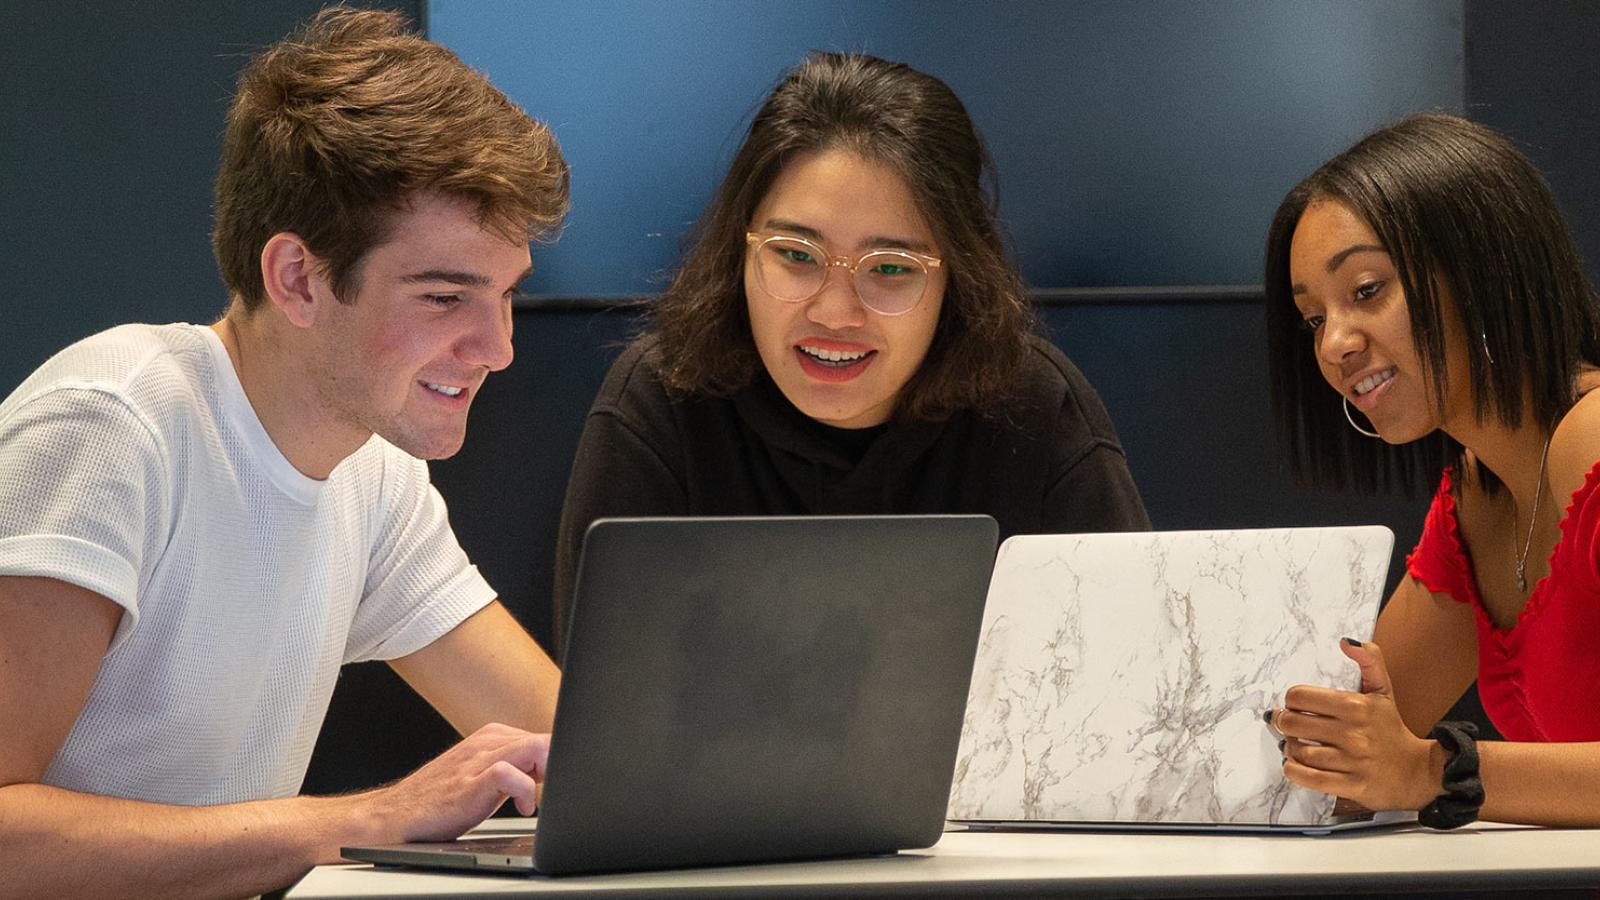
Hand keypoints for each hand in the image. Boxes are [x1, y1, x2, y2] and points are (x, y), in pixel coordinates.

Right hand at [354, 722, 549, 845]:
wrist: (397, 815)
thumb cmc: (443, 799)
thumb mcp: (485, 776)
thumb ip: (516, 768)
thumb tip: (552, 773)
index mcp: (494, 736)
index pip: (545, 737)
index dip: (559, 762)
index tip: (558, 785)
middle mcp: (488, 742)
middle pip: (546, 739)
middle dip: (558, 768)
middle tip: (552, 793)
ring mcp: (478, 760)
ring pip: (533, 748)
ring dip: (547, 775)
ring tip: (539, 799)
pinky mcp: (470, 782)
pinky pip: (509, 774)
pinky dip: (524, 791)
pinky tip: (522, 808)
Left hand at [1269, 639, 1443, 811]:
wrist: (1417, 772)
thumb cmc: (1391, 729)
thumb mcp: (1383, 691)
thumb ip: (1369, 661)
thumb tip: (1346, 641)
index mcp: (1356, 706)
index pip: (1300, 697)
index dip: (1291, 701)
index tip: (1296, 706)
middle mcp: (1353, 733)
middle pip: (1293, 723)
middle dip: (1283, 723)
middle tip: (1286, 724)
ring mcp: (1352, 761)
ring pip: (1298, 751)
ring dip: (1288, 748)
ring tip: (1292, 744)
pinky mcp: (1352, 785)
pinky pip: (1309, 778)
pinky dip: (1294, 770)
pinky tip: (1294, 764)